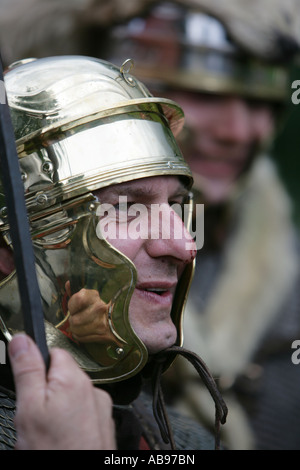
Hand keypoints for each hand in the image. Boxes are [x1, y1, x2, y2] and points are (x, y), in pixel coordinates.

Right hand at [9, 334, 115, 449]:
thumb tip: (22, 338)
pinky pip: (83, 415)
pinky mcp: (104, 427)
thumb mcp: (29, 408)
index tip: (30, 384)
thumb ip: (28, 369)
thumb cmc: (54, 451)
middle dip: (47, 393)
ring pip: (72, 398)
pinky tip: (62, 441)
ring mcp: (101, 410)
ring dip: (59, 409)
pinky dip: (72, 423)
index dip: (38, 368)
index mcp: (75, 379)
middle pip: (63, 377)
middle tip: (35, 418)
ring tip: (48, 435)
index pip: (55, 353)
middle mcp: (94, 390)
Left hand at [66, 281, 119, 344]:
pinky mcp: (103, 336)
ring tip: (82, 325)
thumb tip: (67, 284)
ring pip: (77, 330)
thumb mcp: (88, 297)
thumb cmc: (97, 307)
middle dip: (73, 321)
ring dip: (76, 329)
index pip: (77, 299)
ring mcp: (102, 323)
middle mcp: (99, 308)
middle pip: (74, 320)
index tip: (74, 308)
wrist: (117, 320)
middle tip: (78, 318)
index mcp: (94, 295)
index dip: (72, 307)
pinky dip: (80, 335)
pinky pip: (81, 338)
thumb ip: (75, 292)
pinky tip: (86, 330)